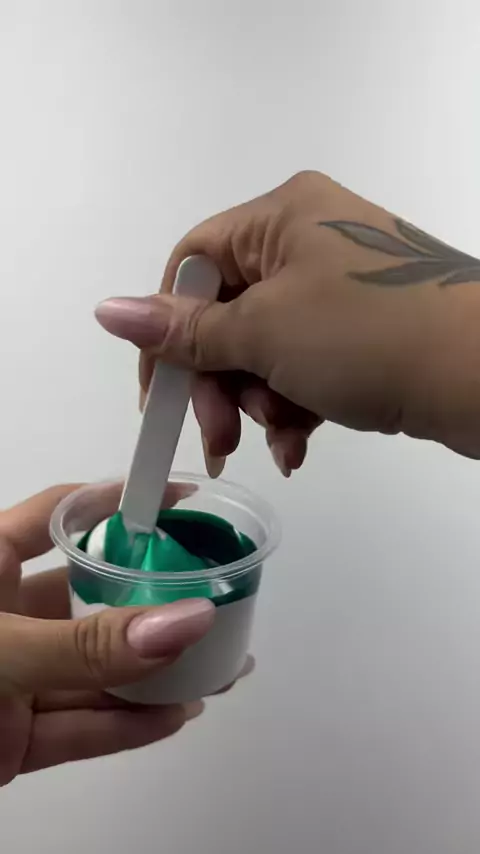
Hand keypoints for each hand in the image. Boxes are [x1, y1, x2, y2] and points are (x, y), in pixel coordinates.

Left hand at [0, 485, 217, 785]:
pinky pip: (80, 727)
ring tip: (216, 667)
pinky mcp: (11, 737)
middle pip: (93, 599)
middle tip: (213, 596)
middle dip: (155, 602)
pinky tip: (175, 716)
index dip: (123, 501)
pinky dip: (127, 726)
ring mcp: (9, 678)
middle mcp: (2, 616)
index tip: (181, 501)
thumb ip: (88, 643)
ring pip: (94, 670)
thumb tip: (187, 618)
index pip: (66, 515)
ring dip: (153, 675)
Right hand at [95, 171, 479, 460]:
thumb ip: (185, 330)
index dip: (166, 330)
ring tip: (276, 440)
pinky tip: (299, 447)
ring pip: (266, 348)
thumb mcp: (266, 332)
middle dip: (219, 382)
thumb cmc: (370, 336)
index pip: (193, 264)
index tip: (161, 395)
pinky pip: (306, 366)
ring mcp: (341, 288)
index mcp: (281, 215)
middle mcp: (309, 240)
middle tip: (221, 435)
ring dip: (259, 402)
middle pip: (228, 313)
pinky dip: (295, 407)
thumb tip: (109, 311)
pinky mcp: (366, 331)